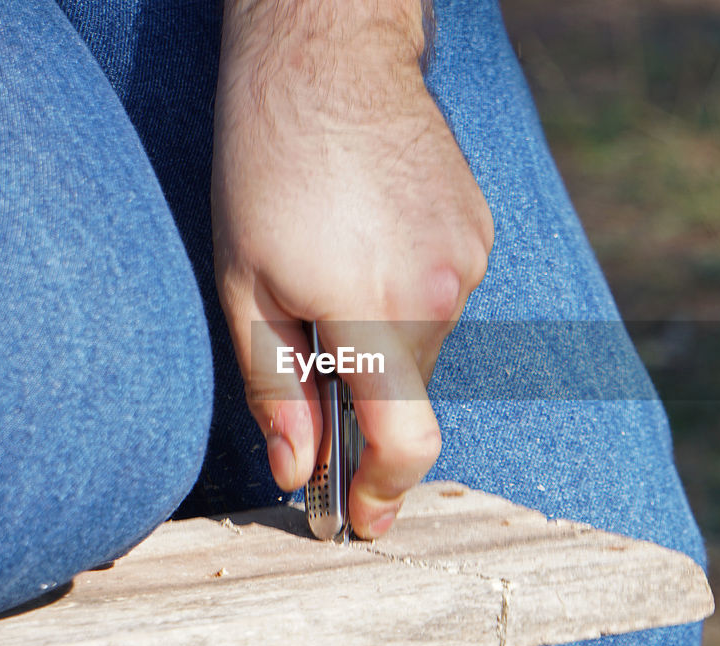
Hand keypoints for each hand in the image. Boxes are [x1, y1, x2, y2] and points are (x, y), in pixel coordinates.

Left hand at [213, 0, 492, 537]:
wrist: (328, 53)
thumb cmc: (266, 164)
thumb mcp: (244, 284)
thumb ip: (276, 388)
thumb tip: (298, 469)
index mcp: (377, 314)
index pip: (405, 444)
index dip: (381, 494)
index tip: (360, 519)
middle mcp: (439, 295)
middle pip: (409, 394)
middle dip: (362, 396)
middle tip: (306, 344)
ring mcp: (467, 259)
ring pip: (425, 343)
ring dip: (381, 335)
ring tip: (330, 262)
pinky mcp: (476, 231)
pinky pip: (441, 294)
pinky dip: (404, 293)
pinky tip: (365, 236)